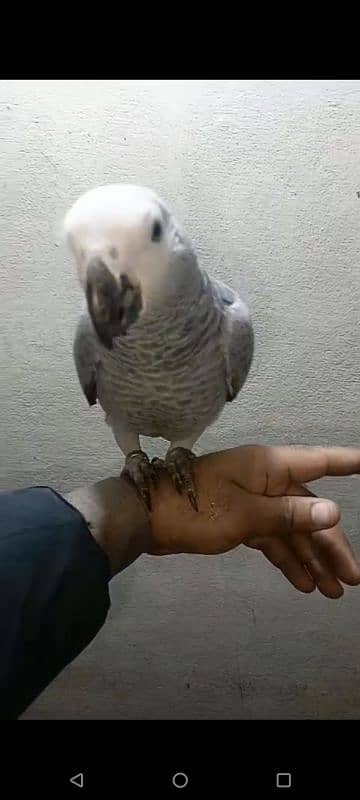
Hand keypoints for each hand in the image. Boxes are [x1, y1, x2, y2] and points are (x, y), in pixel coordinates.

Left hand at [149, 445, 359, 598]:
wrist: (145, 518)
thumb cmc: (196, 509)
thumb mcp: (246, 515)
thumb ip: (290, 515)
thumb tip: (333, 511)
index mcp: (269, 467)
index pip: (318, 461)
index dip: (345, 462)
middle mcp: (266, 480)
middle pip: (309, 509)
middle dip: (330, 544)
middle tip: (351, 579)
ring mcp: (252, 500)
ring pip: (291, 529)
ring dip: (310, 558)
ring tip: (331, 591)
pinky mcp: (239, 520)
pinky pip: (272, 539)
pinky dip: (285, 559)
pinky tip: (302, 583)